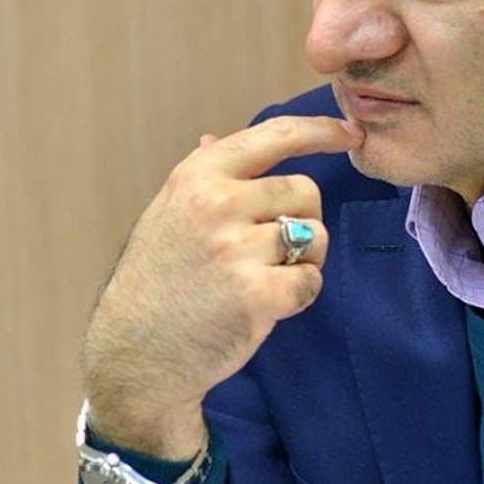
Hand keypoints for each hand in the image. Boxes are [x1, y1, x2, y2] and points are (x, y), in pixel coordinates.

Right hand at [80, 115, 363, 458]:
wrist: (135, 354)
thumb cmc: (156, 283)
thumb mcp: (166, 216)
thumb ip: (201, 180)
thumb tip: (215, 138)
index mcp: (197, 177)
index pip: (275, 135)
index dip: (321, 130)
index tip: (349, 133)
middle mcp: (216, 203)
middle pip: (305, 189)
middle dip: (303, 219)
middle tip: (274, 251)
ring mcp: (236, 249)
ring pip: (314, 235)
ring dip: (303, 259)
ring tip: (266, 278)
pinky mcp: (257, 294)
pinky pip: (311, 280)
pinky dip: (299, 295)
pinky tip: (266, 305)